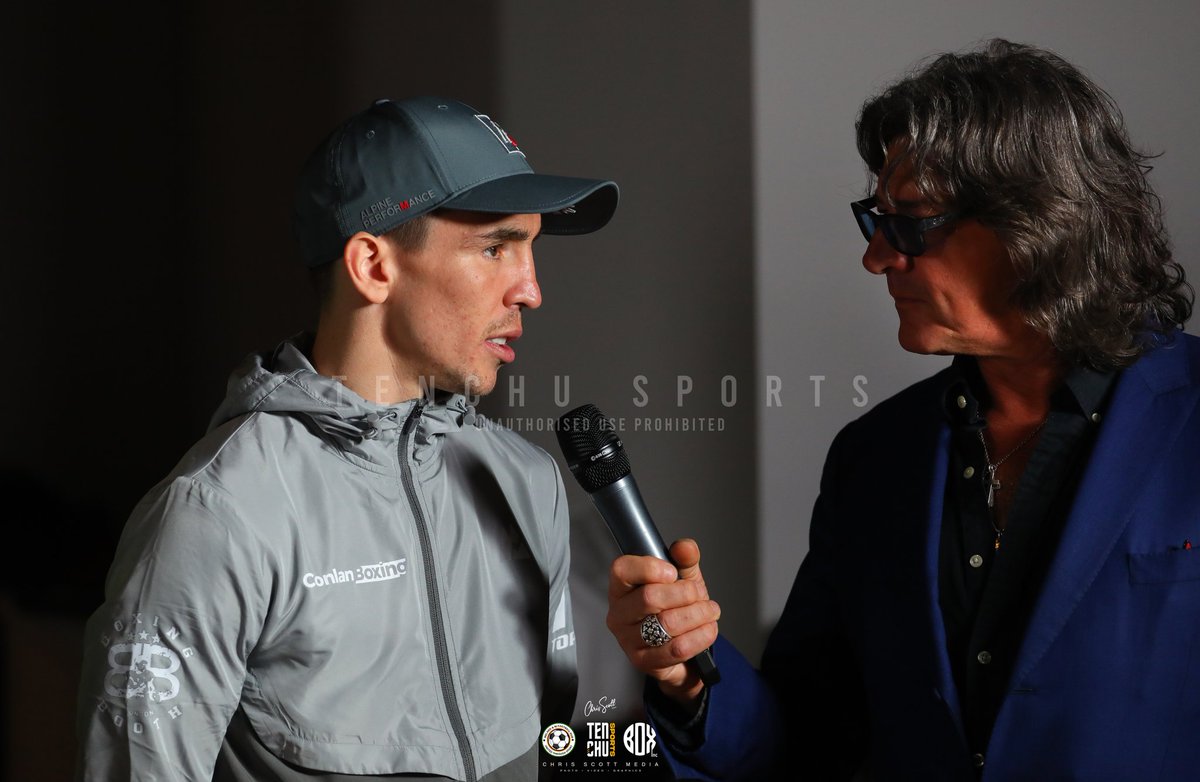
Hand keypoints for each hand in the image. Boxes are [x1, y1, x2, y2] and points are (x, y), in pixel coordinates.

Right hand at [606, 538, 719, 704]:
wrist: (685, 649)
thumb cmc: (676, 610)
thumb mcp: (683, 579)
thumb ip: (685, 559)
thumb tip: (685, 547)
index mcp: (622, 587)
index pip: (622, 570)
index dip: (650, 568)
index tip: (672, 572)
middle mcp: (619, 613)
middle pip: (649, 597)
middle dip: (685, 593)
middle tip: (698, 594)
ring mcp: (628, 640)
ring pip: (667, 623)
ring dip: (698, 615)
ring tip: (709, 611)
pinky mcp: (643, 661)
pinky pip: (677, 648)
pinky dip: (700, 636)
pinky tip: (708, 629)